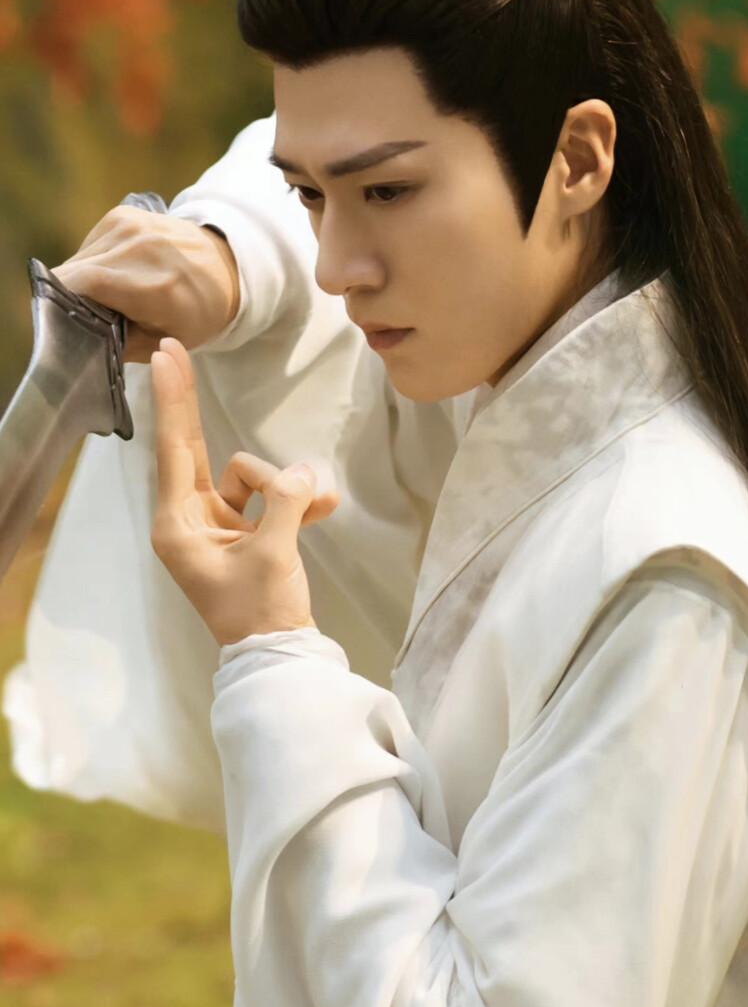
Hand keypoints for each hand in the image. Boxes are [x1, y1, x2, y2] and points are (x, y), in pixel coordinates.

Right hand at [51, 208, 241, 362]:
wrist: (226, 267)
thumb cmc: (196, 313)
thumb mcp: (161, 343)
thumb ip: (114, 344)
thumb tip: (74, 340)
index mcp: (152, 284)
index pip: (78, 286)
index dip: (60, 308)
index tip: (64, 328)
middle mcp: (140, 247)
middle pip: (71, 272)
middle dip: (70, 297)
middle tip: (87, 318)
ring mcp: (131, 224)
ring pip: (77, 259)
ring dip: (81, 280)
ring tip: (109, 296)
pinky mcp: (123, 214)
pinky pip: (89, 245)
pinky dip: (93, 263)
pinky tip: (116, 275)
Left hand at [149, 336, 339, 648]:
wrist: (281, 658)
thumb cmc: (262, 613)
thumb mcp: (273, 553)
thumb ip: (284, 501)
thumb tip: (298, 474)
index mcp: (179, 525)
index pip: (175, 448)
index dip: (174, 400)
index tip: (165, 358)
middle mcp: (192, 520)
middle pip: (197, 447)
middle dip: (194, 405)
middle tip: (176, 348)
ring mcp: (221, 524)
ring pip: (253, 475)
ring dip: (287, 487)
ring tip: (314, 511)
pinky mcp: (248, 532)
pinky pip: (273, 497)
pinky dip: (298, 501)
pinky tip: (323, 511)